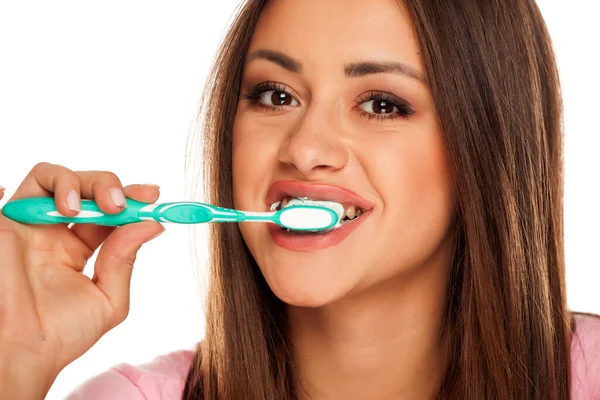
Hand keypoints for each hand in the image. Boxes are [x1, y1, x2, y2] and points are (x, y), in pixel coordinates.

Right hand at [0, 162, 164, 397]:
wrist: (21, 351)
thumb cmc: (61, 334)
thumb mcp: (108, 297)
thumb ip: (126, 259)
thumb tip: (153, 224)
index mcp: (79, 248)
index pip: (110, 212)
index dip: (132, 199)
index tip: (153, 196)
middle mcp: (56, 231)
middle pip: (88, 188)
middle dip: (110, 187)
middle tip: (121, 204)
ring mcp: (32, 224)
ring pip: (58, 177)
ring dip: (80, 183)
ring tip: (83, 210)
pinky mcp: (9, 221)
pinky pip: (28, 185)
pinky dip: (54, 182)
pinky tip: (65, 207)